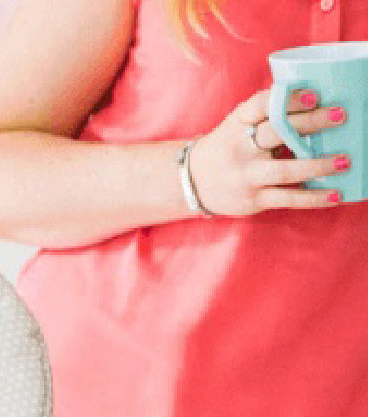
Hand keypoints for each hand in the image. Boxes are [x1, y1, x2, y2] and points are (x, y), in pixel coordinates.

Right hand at [191, 87, 348, 214]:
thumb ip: (268, 114)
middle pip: (277, 133)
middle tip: (341, 116)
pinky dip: (313, 198)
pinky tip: (336, 194)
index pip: (262, 105)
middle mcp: (240, 148)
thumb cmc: (227, 146)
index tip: (314, 95)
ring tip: (344, 160)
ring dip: (317, 165)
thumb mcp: (239, 124)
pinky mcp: (253, 199)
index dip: (288, 99)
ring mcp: (247, 176)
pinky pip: (287, 198)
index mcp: (238, 123)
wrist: (192, 181)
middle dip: (311, 123)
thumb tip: (318, 102)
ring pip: (285, 170)